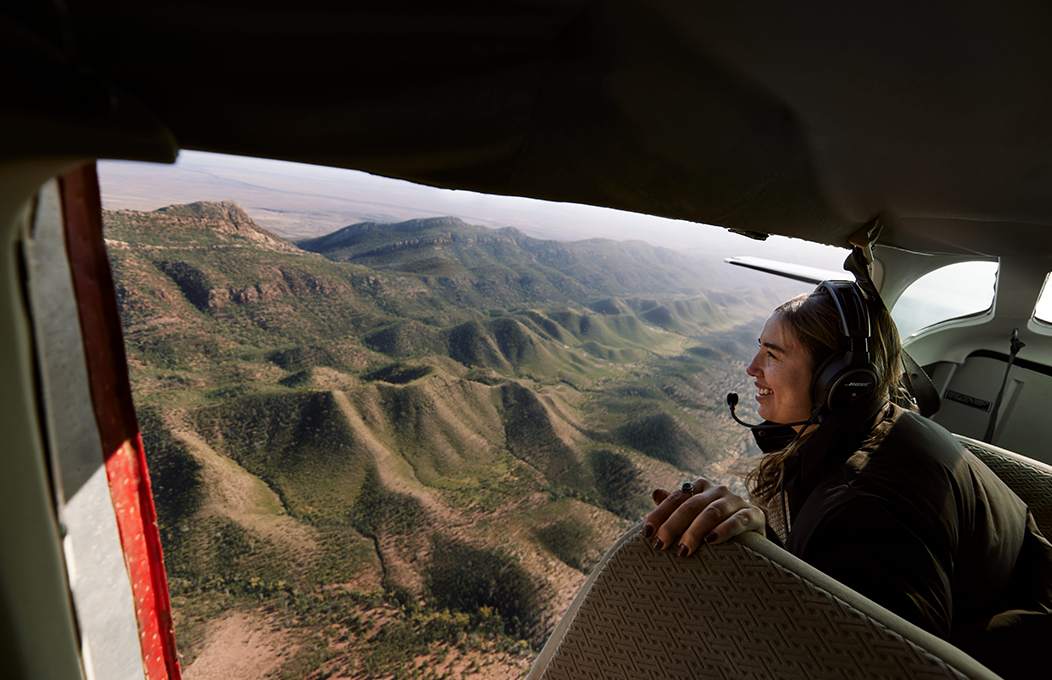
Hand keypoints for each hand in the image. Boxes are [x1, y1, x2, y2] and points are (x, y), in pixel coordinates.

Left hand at [644, 478, 764, 555]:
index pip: (676, 498)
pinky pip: (738, 520)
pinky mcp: (754, 514)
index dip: (659, 515)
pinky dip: (723, 530)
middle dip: (673, 526)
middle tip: (661, 545)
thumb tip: (655, 492)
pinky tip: (711, 541)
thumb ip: (676, 505)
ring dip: (694, 531)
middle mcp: (717, 490)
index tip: (647, 534)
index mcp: (700, 487)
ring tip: (683, 550)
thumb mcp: (694, 516)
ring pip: (711, 512)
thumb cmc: (714, 526)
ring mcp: (737, 501)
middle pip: (691, 505)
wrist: (752, 536)